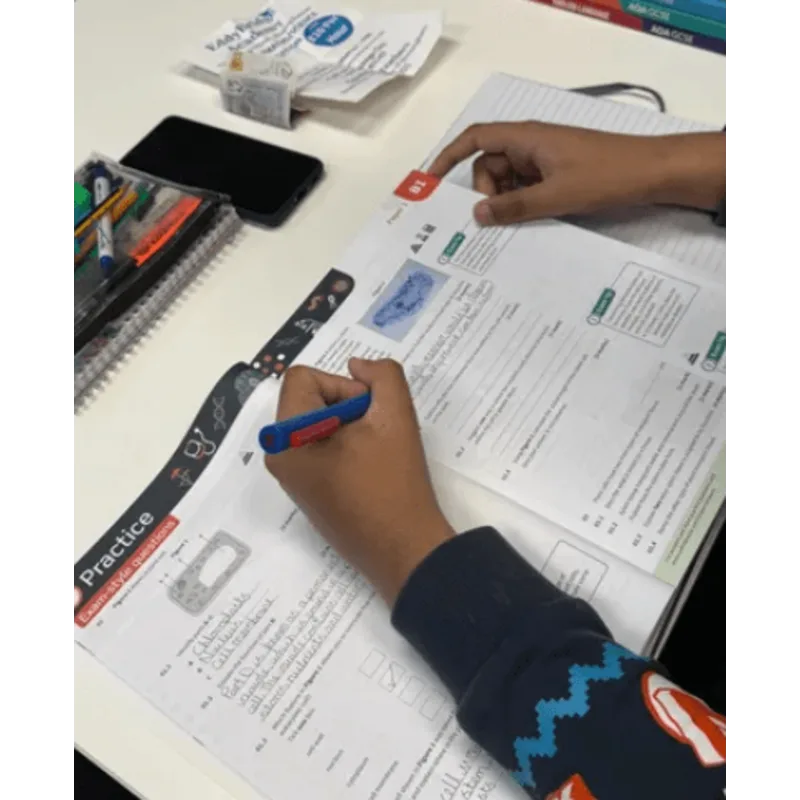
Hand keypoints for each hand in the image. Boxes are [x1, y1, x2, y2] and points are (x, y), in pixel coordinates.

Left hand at [265, 358, 453, 604]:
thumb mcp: (396, 416)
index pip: (304, 378)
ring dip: (351, 426)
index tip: (370, 414)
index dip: (343, 386)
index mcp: (286, 439)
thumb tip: (357, 366)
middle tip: (378, 433)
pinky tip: (373, 469)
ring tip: (377, 452)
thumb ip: (382, 375)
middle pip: (308, 399)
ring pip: (318, 423)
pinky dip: (348, 447)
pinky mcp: (309, 493)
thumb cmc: (396, 484)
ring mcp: (292, 478)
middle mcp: (279, 457)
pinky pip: (320, 449)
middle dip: (347, 406)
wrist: (405, 551)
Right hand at [429, 121, 726, 225]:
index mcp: (526, 138)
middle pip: (488, 165)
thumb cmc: (604, 176)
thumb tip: (476, 216)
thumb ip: (514, 207)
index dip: (449, 156)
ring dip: (504, 202)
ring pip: (506, 181)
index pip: (476, 138)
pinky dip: (520, 204)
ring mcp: (543, 160)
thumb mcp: (555, 196)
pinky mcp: (555, 174)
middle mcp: (530, 145)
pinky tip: (525, 225)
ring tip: (512, 227)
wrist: (651, 174)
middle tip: (492, 220)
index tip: (431, 181)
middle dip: (485, 192)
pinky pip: (525, 189)